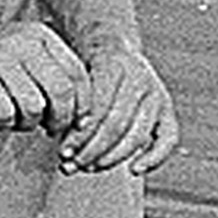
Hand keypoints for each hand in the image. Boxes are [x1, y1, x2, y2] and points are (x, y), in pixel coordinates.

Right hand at [0, 15, 88, 135]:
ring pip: (34, 106)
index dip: (83, 105)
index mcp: (40, 35)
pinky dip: (4, 124)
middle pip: (61, 92)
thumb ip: (51, 72)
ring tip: (17, 122)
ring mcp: (0, 58)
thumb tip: (83, 116)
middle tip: (50, 130)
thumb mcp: (21, 50)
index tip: (77, 123)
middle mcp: (24, 43)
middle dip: (61, 120)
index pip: (79, 74)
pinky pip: (5, 113)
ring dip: (29, 124)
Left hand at [60, 32, 178, 174]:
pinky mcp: (167, 109)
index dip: (80, 134)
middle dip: (90, 150)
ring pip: (137, 135)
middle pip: (116, 124)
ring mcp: (156, 94)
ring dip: (111, 158)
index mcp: (112, 63)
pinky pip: (167, 138)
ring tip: (87, 167)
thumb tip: (50, 130)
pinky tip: (134, 170)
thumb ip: (66, 98)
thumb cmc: (81, 67)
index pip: (98, 107)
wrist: (111, 47)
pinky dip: (154, 158)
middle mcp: (139, 77)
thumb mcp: (70, 71)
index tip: (63, 151)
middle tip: (69, 164)